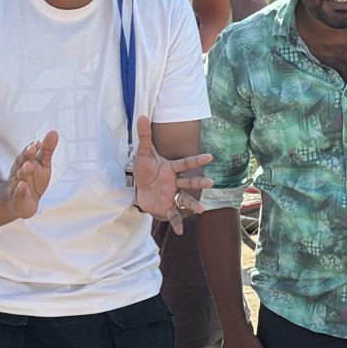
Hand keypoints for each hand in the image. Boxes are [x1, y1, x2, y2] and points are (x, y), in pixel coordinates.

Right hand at [7, 130, 57, 218]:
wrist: (22, 204)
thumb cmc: (33, 181)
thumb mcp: (42, 164)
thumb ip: (47, 149)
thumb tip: (54, 132)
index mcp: (25, 162)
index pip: (27, 154)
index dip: (31, 148)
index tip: (37, 143)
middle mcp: (19, 173)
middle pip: (21, 162)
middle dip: (26, 156)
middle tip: (32, 149)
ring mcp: (17, 186)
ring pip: (19, 178)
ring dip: (23, 172)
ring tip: (28, 166)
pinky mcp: (17, 199)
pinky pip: (18, 195)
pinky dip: (20, 190)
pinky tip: (22, 186)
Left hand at [131, 114, 212, 234]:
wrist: (136, 188)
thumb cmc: (144, 170)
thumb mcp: (143, 153)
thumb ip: (144, 135)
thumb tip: (141, 116)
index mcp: (171, 169)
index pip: (185, 163)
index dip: (197, 160)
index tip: (210, 156)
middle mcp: (175, 182)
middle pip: (189, 181)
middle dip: (199, 182)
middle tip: (210, 182)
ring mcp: (171, 196)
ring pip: (185, 199)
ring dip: (193, 204)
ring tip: (201, 209)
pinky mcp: (165, 208)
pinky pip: (173, 216)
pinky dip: (177, 224)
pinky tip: (180, 232)